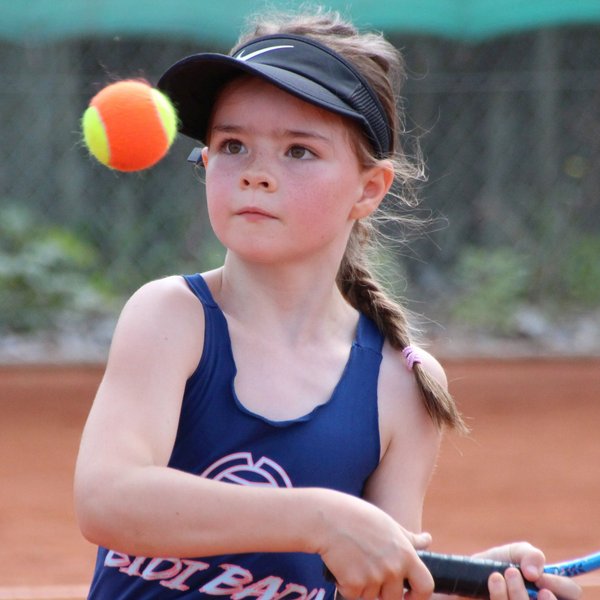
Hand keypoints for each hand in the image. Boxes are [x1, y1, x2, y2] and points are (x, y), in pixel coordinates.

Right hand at [317, 494, 433, 599]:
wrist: (328, 518)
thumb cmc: (358, 517)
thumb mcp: (388, 524)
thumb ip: (409, 538)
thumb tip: (427, 539)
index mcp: (405, 554)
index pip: (426, 586)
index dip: (419, 597)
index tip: (409, 596)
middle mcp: (393, 569)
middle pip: (394, 598)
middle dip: (382, 591)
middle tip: (367, 570)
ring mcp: (374, 579)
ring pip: (371, 598)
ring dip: (362, 588)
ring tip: (352, 560)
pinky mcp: (354, 585)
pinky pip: (352, 595)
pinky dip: (345, 586)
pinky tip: (341, 565)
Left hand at [474, 542, 581, 599]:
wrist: (467, 577)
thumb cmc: (496, 566)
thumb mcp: (514, 554)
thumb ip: (529, 555)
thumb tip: (534, 572)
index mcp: (550, 593)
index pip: (572, 595)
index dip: (561, 587)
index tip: (539, 576)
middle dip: (536, 596)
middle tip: (515, 574)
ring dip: (515, 593)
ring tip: (498, 575)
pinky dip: (499, 596)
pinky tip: (493, 582)